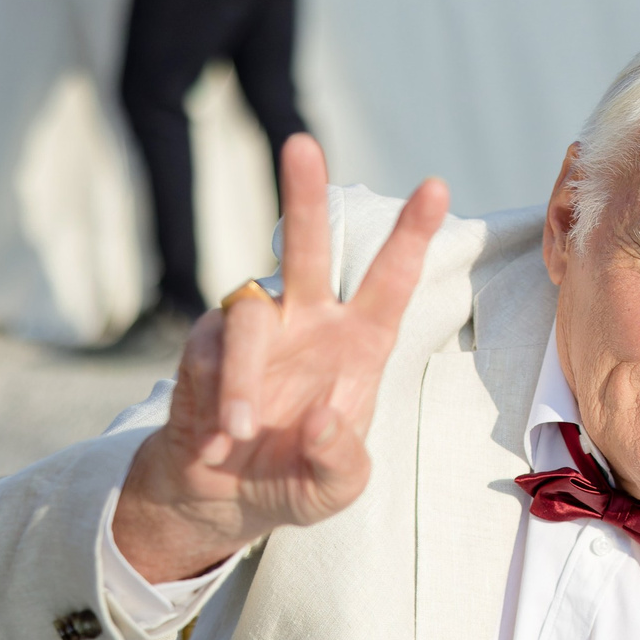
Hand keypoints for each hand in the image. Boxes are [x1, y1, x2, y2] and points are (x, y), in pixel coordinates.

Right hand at [113, 136, 448, 581]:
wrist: (223, 497)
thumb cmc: (296, 478)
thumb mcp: (336, 487)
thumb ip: (342, 460)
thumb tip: (326, 417)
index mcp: (357, 345)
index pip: (389, 283)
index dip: (411, 236)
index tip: (436, 186)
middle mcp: (306, 323)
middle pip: (304, 248)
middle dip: (303, 195)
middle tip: (301, 142)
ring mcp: (254, 332)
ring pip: (246, 316)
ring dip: (240, 380)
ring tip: (237, 434)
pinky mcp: (203, 348)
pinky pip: (206, 357)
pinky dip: (213, 402)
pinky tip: (216, 442)